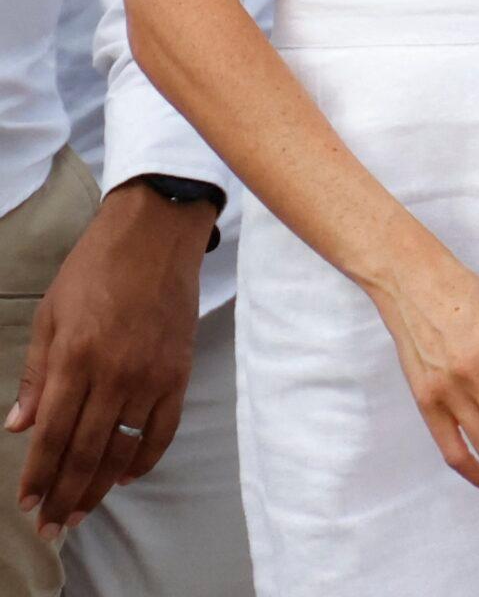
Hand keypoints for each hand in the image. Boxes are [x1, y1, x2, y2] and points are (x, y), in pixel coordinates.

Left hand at [4, 183, 214, 540]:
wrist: (157, 231)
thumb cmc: (96, 266)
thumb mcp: (51, 313)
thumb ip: (37, 372)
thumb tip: (20, 425)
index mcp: (75, 357)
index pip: (52, 435)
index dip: (38, 476)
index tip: (27, 503)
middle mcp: (114, 373)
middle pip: (85, 452)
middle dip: (65, 495)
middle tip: (52, 526)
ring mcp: (151, 375)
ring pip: (122, 449)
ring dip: (100, 487)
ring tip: (83, 512)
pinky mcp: (179, 371)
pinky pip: (162, 430)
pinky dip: (144, 459)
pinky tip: (127, 475)